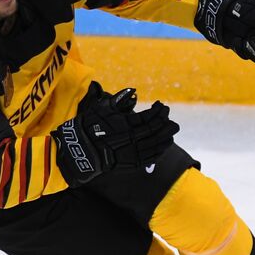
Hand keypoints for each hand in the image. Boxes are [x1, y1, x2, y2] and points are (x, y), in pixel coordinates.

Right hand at [52, 84, 179, 183]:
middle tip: (172, 119)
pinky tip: (166, 144)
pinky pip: (152, 156)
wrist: (82, 150)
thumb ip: (120, 99)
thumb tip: (133, 91)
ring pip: (157, 144)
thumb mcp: (103, 108)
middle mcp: (132, 139)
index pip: (149, 117)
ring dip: (167, 136)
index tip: (162, 106)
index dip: (158, 111)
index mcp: (126, 124)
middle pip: (156, 131)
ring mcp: (134, 153)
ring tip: (172, 130)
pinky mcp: (133, 163)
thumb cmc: (92, 125)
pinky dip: (161, 149)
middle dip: (166, 124)